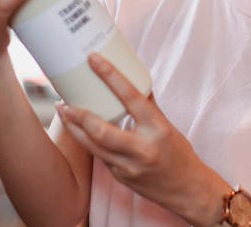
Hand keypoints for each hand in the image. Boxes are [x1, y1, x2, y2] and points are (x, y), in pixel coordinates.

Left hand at [56, 53, 226, 224]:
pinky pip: (100, 156)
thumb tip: (134, 80)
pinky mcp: (120, 177)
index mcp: (157, 128)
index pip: (131, 97)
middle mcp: (142, 148)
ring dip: (75, 129)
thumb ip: (148, 105)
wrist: (187, 190)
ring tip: (64, 112)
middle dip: (78, 116)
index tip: (94, 60)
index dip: (110, 76)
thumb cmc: (179, 153)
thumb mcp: (167, 126)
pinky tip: (82, 131)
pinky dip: (89, 142)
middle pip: (101, 130)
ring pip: (92, 146)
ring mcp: (129, 166)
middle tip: (64, 102)